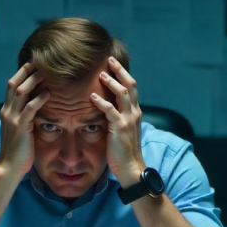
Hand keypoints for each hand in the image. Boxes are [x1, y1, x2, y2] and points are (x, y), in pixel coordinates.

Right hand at [0, 61, 50, 177]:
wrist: (9, 167)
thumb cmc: (18, 150)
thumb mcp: (19, 129)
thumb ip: (24, 116)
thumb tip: (35, 107)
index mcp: (6, 110)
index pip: (12, 85)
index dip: (22, 72)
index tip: (34, 63)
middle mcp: (7, 111)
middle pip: (15, 83)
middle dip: (27, 70)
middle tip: (41, 60)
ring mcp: (12, 118)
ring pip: (21, 92)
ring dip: (34, 80)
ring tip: (47, 72)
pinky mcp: (20, 127)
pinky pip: (29, 109)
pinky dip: (39, 99)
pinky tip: (49, 93)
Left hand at [90, 56, 144, 187]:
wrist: (131, 168)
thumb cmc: (124, 150)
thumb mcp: (122, 130)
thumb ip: (118, 117)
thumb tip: (107, 108)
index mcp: (135, 112)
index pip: (131, 87)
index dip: (123, 74)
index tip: (113, 63)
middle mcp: (134, 113)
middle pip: (130, 85)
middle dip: (120, 70)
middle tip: (109, 59)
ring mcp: (129, 119)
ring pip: (123, 94)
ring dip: (111, 82)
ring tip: (101, 74)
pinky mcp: (120, 128)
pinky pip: (111, 111)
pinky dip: (101, 102)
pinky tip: (92, 96)